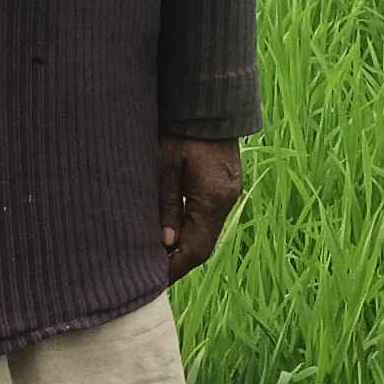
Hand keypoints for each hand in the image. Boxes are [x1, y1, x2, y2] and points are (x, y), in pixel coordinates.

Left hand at [157, 134, 243, 281]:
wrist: (209, 103)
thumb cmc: (181, 130)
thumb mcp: (166, 165)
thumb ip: (167, 204)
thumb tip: (166, 242)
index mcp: (211, 198)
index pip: (195, 248)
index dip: (175, 267)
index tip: (155, 279)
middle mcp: (226, 200)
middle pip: (204, 247)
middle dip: (179, 263)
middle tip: (153, 274)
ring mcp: (230, 194)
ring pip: (208, 235)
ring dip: (186, 248)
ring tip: (160, 257)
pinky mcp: (227, 187)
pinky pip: (211, 220)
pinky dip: (193, 232)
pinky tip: (175, 233)